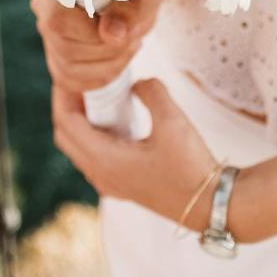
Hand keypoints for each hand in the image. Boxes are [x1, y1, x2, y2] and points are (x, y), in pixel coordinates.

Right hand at [31, 0, 165, 93]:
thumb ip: (129, 12)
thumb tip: (113, 36)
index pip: (59, 23)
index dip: (96, 36)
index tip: (129, 32)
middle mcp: (44, 9)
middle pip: (66, 50)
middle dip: (110, 53)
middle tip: (135, 38)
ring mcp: (47, 33)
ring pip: (67, 70)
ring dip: (108, 66)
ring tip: (129, 46)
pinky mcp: (56, 54)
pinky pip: (68, 80)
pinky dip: (98, 78)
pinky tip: (117, 59)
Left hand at [52, 80, 218, 230]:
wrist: (212, 204)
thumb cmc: (191, 167)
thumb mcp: (173, 121)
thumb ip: (151, 92)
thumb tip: (137, 84)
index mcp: (105, 161)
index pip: (66, 123)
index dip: (63, 95)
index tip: (70, 73)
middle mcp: (101, 175)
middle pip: (67, 136)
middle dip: (68, 106)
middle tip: (81, 82)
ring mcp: (111, 184)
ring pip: (80, 148)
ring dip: (82, 121)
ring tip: (98, 97)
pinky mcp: (124, 186)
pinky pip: (95, 157)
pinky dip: (96, 135)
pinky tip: (117, 120)